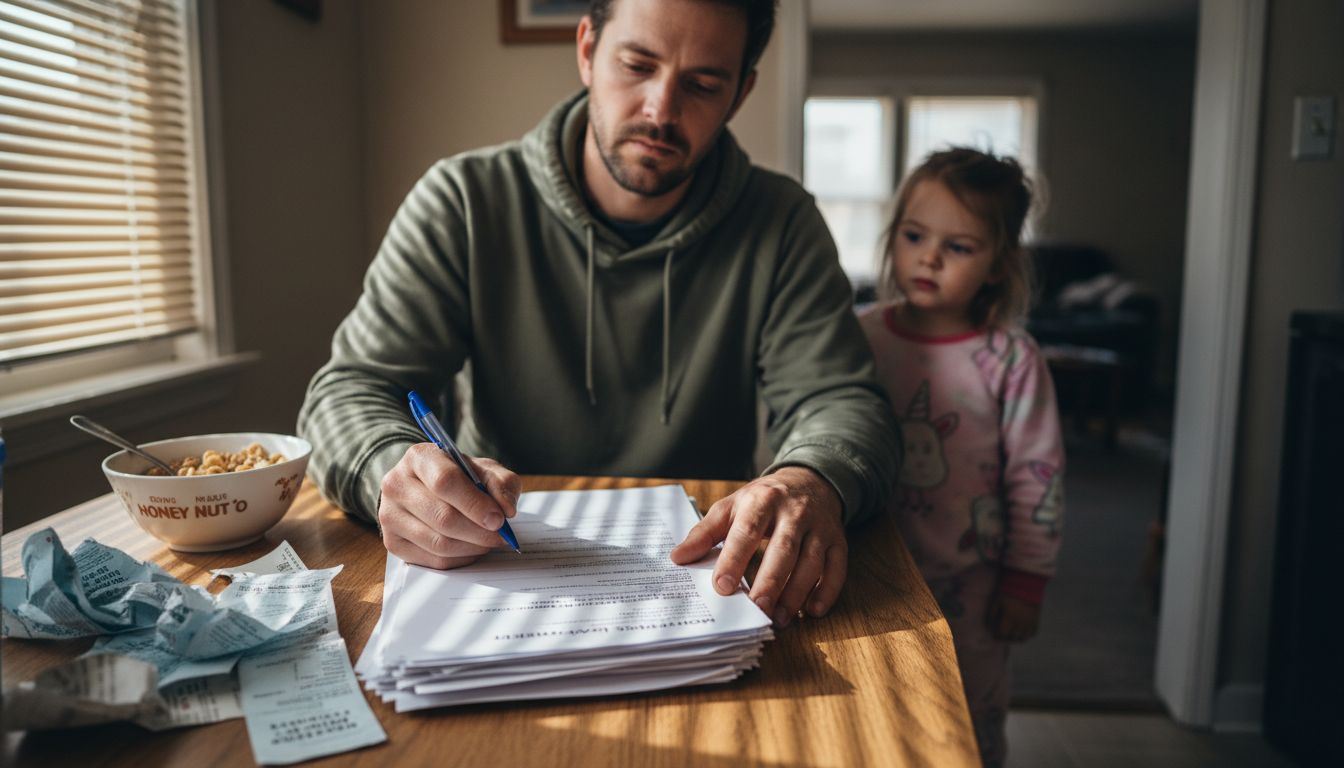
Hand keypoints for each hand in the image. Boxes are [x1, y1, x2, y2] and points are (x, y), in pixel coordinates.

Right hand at [376, 443, 520, 568]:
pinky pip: (433, 560)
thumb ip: (501, 483)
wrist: (423, 487)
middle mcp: (397, 484)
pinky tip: (471, 547)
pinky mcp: (392, 542)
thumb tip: (506, 510)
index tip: (499, 519)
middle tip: (500, 535)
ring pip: (438, 543)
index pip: (445, 482)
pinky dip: (460, 558)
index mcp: (419, 458)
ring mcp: (389, 515)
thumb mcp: (483, 469)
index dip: (475, 504)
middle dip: (479, 531)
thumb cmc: (457, 477)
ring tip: (488, 541)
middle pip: (442, 517)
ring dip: (472, 547)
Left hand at [670, 466, 846, 627]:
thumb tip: (678, 558)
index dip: (734, 559)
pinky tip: (813, 611)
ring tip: (778, 618)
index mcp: (762, 500)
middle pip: (784, 549)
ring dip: (796, 593)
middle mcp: (794, 512)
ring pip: (811, 562)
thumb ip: (705, 532)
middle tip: (756, 609)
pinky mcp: (838, 541)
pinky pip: (837, 568)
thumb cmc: (763, 500)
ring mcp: (820, 527)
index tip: (722, 586)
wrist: (809, 480)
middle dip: (770, 581)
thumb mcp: (731, 506)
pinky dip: (827, 591)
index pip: (747, 531)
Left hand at [988, 592, 1039, 641]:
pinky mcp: (1036, 620)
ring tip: (1012, 635)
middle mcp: (1020, 622)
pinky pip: (1033, 633)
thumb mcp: (997, 601)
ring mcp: (1030, 622)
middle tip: (1002, 635)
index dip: (997, 635)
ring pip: (1023, 638)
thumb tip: (989, 625)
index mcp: (1009, 618)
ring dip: (1017, 638)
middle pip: (1012, 637)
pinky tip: (1023, 632)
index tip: (995, 634)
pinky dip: (1028, 635)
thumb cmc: (1008, 592)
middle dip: (1006, 637)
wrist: (1025, 584)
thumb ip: (992, 614)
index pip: (1002, 633)